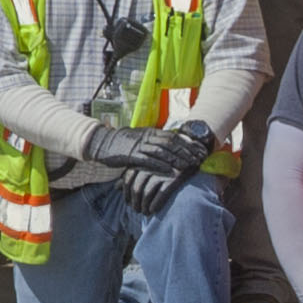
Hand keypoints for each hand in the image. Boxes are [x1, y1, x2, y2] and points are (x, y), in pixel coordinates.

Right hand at [83, 122, 204, 183]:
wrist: (102, 142)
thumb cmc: (123, 143)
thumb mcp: (141, 139)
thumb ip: (155, 142)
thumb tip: (172, 146)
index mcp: (151, 132)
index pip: (174, 136)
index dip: (189, 143)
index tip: (200, 150)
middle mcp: (147, 136)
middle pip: (172, 143)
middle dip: (187, 151)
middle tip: (200, 159)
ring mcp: (139, 145)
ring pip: (162, 151)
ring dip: (177, 158)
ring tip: (189, 166)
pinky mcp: (130, 154)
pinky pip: (148, 160)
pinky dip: (160, 165)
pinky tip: (170, 171)